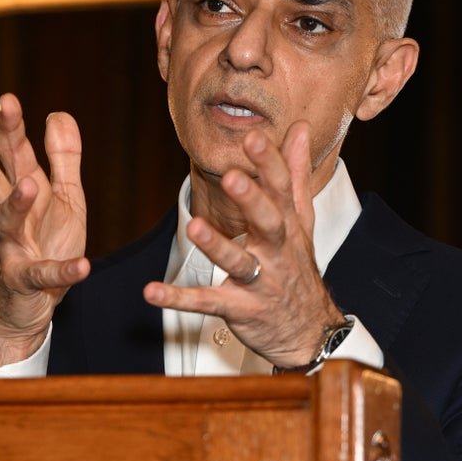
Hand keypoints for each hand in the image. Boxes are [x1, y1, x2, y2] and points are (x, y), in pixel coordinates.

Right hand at [0, 93, 88, 365]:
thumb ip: (62, 158)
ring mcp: (15, 249)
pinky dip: (64, 271)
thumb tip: (57, 113)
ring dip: (17, 204)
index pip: (11, 154)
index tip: (7, 99)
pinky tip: (83, 266)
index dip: (8, 128)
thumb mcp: (63, 198)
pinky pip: (46, 275)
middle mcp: (10, 218)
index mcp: (21, 192)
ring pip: (7, 223)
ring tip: (30, 186)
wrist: (28, 306)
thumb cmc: (45, 245)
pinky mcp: (29, 282)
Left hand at [143, 122, 343, 368]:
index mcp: (288, 227)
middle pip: (268, 223)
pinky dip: (179, 298)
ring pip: (238, 262)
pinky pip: (208, 302)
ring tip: (193, 227)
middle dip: (252, 200)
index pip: (281, 190)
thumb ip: (295, 174)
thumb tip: (298, 128)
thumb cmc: (298, 268)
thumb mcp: (302, 221)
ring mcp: (260, 283)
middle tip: (233, 177)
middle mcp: (277, 252)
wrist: (309, 332)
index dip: (269, 164)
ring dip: (216, 245)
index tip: (253, 137)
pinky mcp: (239, 309)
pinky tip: (151, 291)